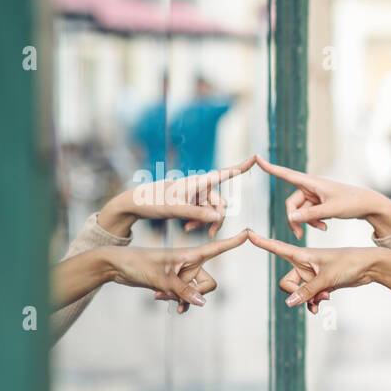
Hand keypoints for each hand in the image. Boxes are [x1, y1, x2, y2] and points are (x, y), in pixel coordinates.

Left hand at [98, 155, 255, 238]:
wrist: (135, 203)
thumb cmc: (152, 201)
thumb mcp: (174, 209)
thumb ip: (198, 213)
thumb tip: (218, 216)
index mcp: (197, 182)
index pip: (223, 174)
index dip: (240, 167)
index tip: (256, 158)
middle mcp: (199, 186)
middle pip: (220, 202)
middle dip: (216, 217)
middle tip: (210, 232)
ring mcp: (196, 194)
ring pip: (212, 210)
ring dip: (206, 221)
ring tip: (190, 229)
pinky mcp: (191, 201)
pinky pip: (203, 212)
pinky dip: (199, 221)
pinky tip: (188, 227)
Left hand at [104, 229, 249, 312]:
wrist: (115, 266)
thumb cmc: (136, 263)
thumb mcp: (159, 278)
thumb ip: (182, 291)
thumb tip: (203, 302)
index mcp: (189, 254)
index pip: (218, 248)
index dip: (234, 242)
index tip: (249, 233)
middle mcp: (189, 263)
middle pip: (208, 283)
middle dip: (195, 294)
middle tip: (174, 295)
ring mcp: (181, 273)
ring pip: (195, 293)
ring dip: (182, 299)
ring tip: (162, 297)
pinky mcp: (173, 282)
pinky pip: (184, 296)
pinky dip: (176, 300)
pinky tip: (160, 299)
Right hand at [248, 230, 382, 308]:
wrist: (369, 267)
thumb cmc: (349, 263)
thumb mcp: (327, 278)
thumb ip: (308, 291)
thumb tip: (289, 303)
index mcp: (302, 254)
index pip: (276, 247)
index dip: (262, 242)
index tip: (246, 233)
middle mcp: (304, 263)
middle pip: (287, 283)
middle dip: (296, 293)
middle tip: (313, 295)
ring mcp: (313, 274)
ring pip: (299, 292)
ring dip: (307, 299)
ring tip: (323, 300)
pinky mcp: (322, 283)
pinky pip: (309, 296)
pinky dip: (313, 302)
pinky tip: (321, 307)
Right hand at [255, 155, 390, 239]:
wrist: (369, 205)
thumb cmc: (352, 202)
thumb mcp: (331, 210)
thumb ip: (311, 214)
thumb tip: (291, 218)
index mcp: (312, 183)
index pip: (287, 174)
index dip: (270, 168)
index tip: (256, 158)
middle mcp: (311, 187)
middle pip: (292, 203)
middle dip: (294, 219)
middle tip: (299, 235)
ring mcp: (315, 196)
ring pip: (300, 211)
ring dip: (306, 222)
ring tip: (321, 229)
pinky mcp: (319, 203)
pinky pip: (308, 214)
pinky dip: (313, 222)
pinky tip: (324, 227)